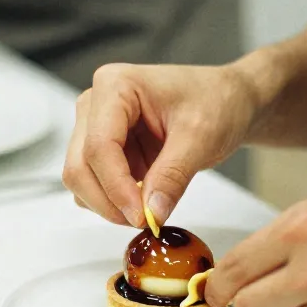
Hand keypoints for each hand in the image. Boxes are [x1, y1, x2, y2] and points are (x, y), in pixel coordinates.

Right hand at [62, 61, 262, 226]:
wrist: (226, 101)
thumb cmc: (215, 102)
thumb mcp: (201, 137)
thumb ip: (173, 176)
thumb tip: (151, 213)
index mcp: (114, 85)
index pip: (99, 146)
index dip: (116, 188)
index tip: (142, 217)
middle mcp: (94, 104)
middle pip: (79, 166)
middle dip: (108, 201)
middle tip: (144, 220)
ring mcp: (94, 127)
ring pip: (80, 179)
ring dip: (108, 203)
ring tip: (149, 207)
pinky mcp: (102, 149)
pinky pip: (93, 184)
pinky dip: (113, 200)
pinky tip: (144, 198)